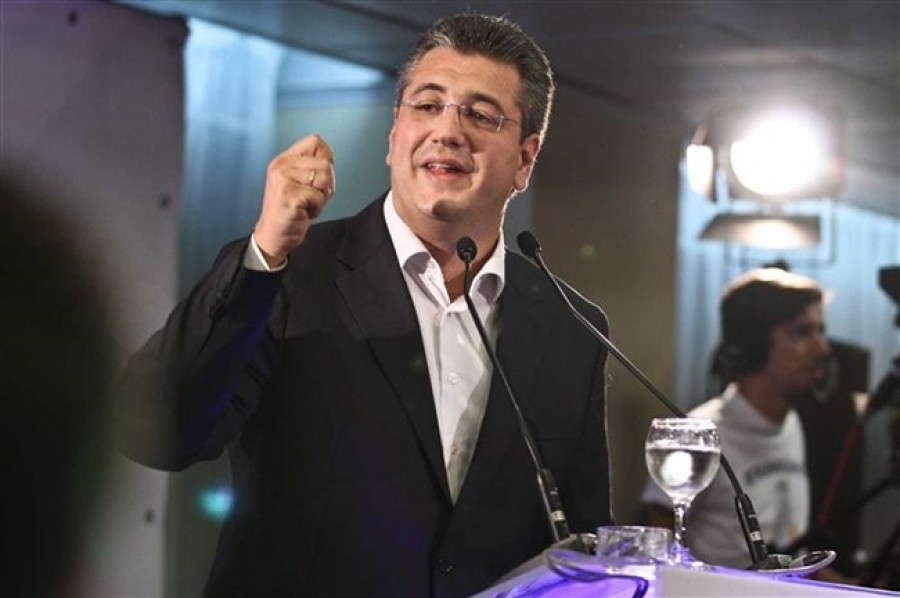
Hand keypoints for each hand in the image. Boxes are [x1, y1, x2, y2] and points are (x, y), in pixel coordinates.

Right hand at [253, 134, 334, 266]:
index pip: (315, 141)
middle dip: (326, 184)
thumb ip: (310, 166)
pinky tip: (302, 212)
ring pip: (324, 180)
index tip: (319, 176)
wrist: (273, 235)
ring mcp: (283, 180)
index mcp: (284, 160)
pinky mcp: (289, 195)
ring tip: (306, 204)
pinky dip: (316, 209)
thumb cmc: (288, 210)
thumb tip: (329, 158)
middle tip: (310, 196)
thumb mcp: (296, 181)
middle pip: (326, 164)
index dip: (326, 158)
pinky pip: (319, 197)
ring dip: (321, 198)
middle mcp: (281, 166)